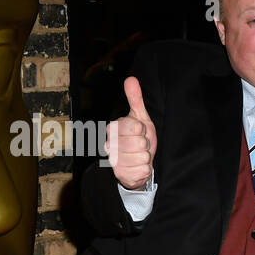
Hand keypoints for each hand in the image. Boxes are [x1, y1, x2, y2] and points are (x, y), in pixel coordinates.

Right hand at [108, 75, 157, 189]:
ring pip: (142, 157)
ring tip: (139, 156)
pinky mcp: (121, 175)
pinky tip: (139, 167)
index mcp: (112, 128)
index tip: (139, 131)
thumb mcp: (140, 117)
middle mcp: (109, 144)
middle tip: (141, 145)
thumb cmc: (138, 137)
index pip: (136, 126)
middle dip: (146, 144)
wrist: (137, 162)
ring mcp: (114, 161)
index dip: (143, 129)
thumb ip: (135, 99)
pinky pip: (143, 171)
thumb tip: (131, 79)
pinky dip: (145, 170)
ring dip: (146, 157)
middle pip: (140, 142)